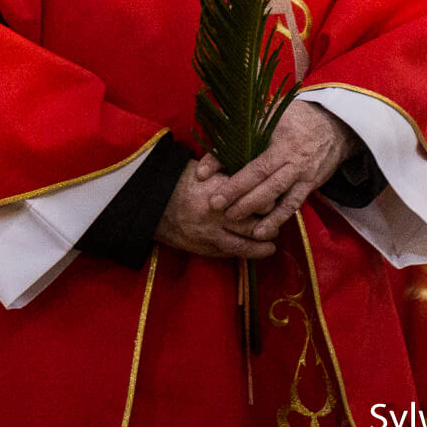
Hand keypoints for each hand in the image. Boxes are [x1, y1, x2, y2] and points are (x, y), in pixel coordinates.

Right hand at [155, 158, 276, 259]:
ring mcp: (209, 234)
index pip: (255, 200)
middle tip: (277, 225)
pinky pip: (227, 254)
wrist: (150, 203)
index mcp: (220, 192)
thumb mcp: (206, 171)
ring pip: (243, 246)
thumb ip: (230, 178)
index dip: (268, 201)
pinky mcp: (202, 248)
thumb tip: (256, 180)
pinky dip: (241, 254)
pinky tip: (250, 253)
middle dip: (269, 227)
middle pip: (253, 225)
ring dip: (260, 248)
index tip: (274, 200)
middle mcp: (217, 215)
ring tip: (270, 247)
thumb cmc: (179, 180)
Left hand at [210, 101, 350, 241]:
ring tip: (240, 226)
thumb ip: (240, 133)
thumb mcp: (268, 116)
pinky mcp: (310, 185)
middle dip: (240, 197)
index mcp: (280, 141)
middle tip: (216, 207)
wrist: (334, 125)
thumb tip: (210, 150)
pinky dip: (278, 219)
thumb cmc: (294, 118)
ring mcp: (303, 174)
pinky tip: (263, 232)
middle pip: (265, 182)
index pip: (253, 163)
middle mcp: (293, 160)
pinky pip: (293, 205)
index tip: (204, 179)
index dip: (229, 174)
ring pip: (280, 198)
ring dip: (260, 214)